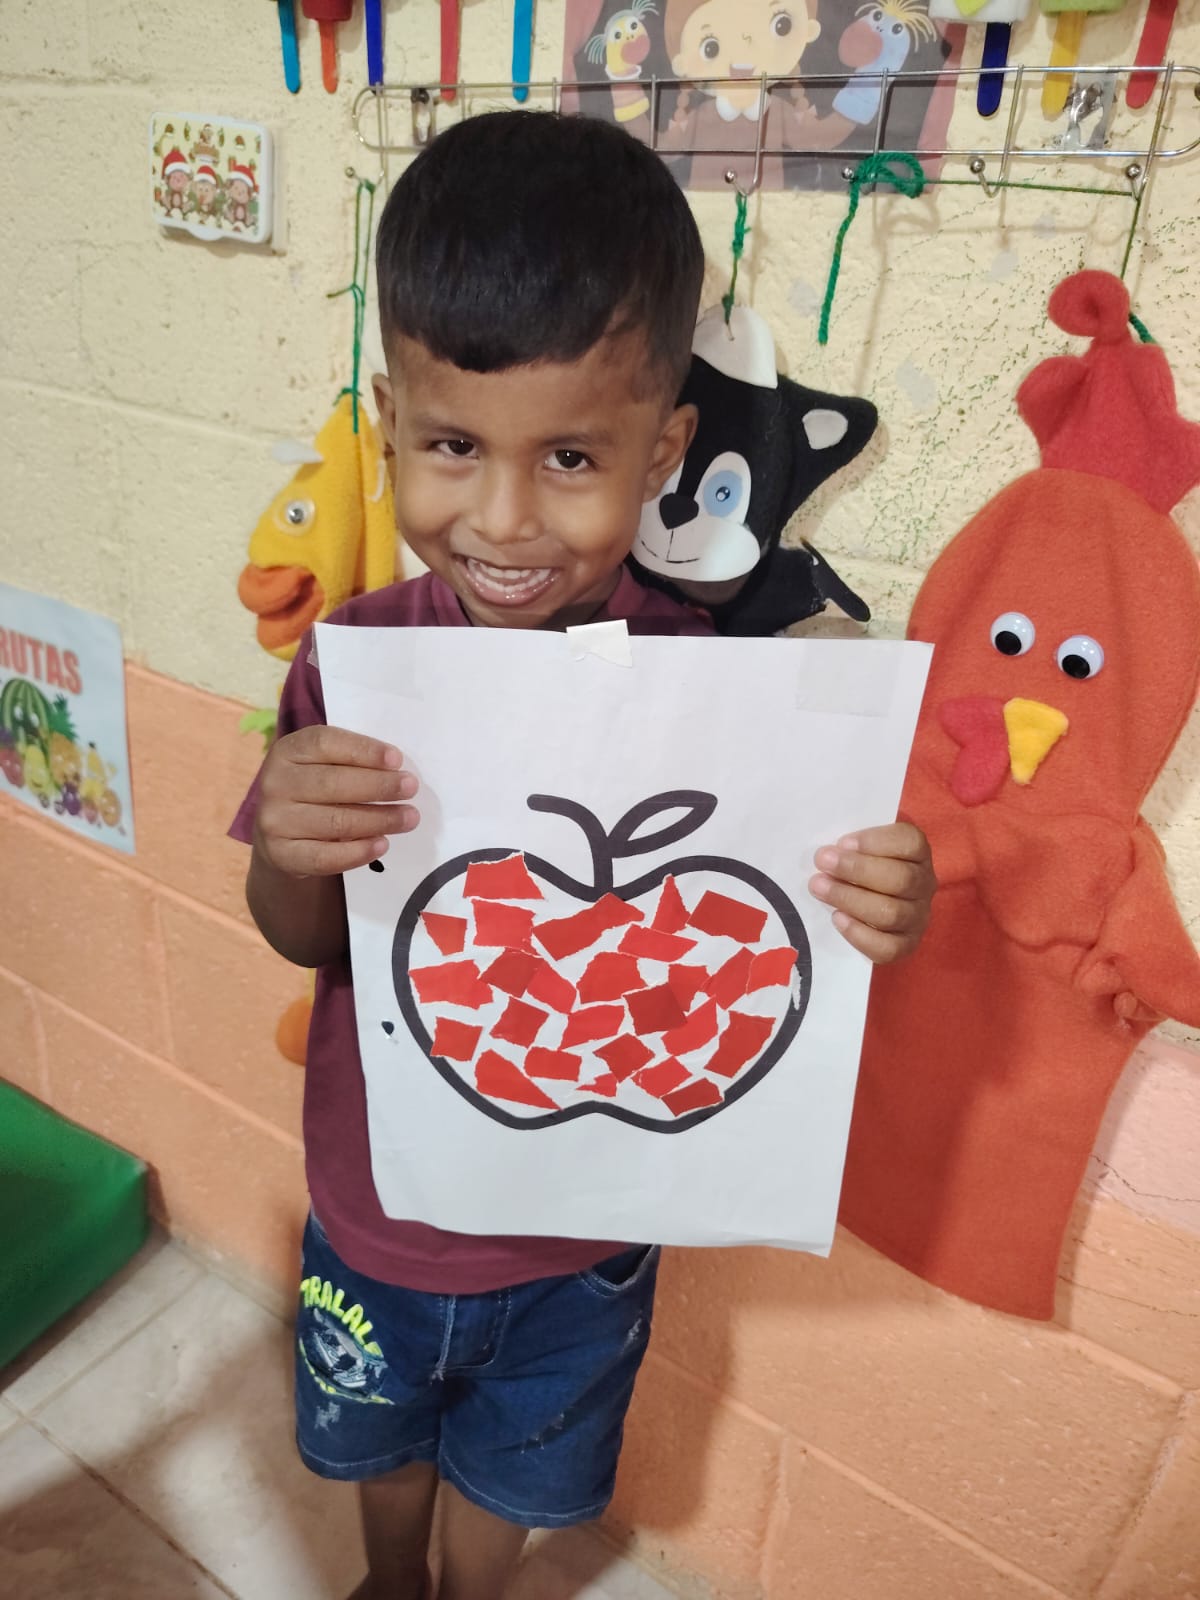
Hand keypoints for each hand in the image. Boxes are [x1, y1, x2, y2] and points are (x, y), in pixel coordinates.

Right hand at [254, 725, 419, 878]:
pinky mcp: (281, 854)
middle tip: (410, 789)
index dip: (363, 750)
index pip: (325, 744)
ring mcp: (274, 821)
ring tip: (408, 818)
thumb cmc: (312, 792)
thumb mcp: (321, 765)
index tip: (396, 759)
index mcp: (287, 751)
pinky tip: (382, 844)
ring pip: (335, 821)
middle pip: (332, 783)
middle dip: (379, 786)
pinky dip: (358, 852)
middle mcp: (275, 783)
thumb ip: (350, 762)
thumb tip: (396, 771)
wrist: (279, 836)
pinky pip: (325, 856)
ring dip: (379, 820)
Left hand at [809, 822, 934, 963]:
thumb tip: (829, 853)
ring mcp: (918, 918)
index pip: (911, 842)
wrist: (870, 905)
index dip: (876, 841)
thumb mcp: (861, 849)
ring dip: (850, 899)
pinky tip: (837, 917)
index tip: (843, 842)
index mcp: (918, 854)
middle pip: (901, 878)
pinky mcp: (906, 945)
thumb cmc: (862, 867)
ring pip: (892, 913)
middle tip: (822, 862)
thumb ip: (851, 846)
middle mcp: (925, 885)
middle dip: (857, 869)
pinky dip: (859, 934)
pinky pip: (888, 947)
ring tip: (819, 888)